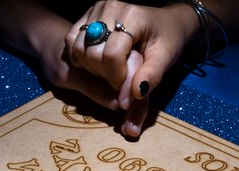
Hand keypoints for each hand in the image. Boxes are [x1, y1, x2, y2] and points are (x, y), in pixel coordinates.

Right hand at [67, 0, 198, 136]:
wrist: (164, 23)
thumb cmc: (166, 40)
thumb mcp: (165, 58)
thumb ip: (152, 76)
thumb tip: (135, 94)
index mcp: (132, 16)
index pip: (112, 55)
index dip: (117, 78)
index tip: (128, 86)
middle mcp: (110, 8)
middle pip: (92, 53)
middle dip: (105, 75)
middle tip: (120, 79)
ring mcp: (96, 10)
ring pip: (79, 48)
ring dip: (91, 68)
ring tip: (109, 71)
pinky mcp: (87, 15)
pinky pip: (71, 40)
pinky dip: (79, 57)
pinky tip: (95, 63)